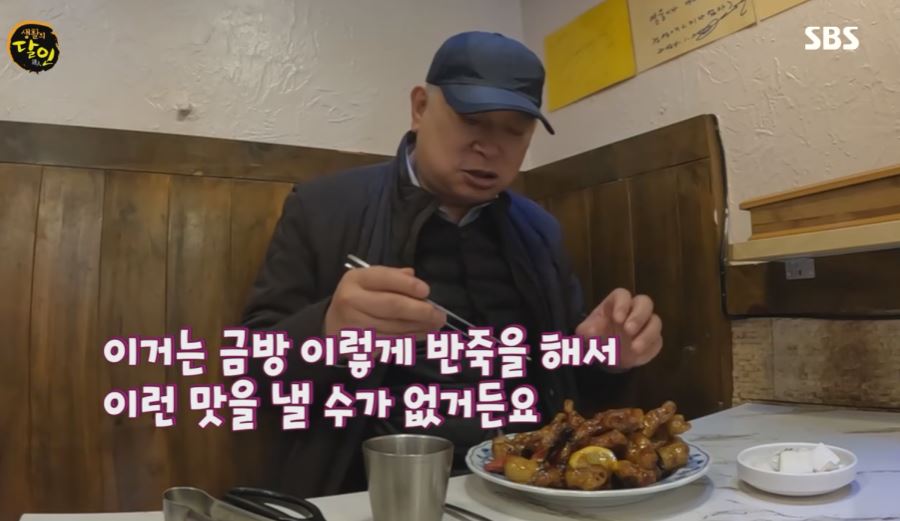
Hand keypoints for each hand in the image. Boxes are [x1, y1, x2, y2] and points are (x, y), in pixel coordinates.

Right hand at [324, 266, 445, 340]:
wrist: (332, 326)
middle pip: (393, 306)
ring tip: (435, 326)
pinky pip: (391, 342)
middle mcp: (351, 300)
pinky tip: (422, 334)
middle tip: (440, 315)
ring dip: (420, 328)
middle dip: (421, 311)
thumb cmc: (358, 299)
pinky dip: (410, 339)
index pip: (385, 278)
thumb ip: (392, 277)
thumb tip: (414, 276)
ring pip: (395, 327)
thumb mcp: (369, 281)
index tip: (426, 291)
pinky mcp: (359, 345)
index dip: (408, 285)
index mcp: (355, 279)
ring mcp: (353, 325)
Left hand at [575, 288, 661, 369]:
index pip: (623, 295)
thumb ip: (586, 330)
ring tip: (634, 348)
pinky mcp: (654, 340)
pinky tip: (639, 354)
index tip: (617, 319)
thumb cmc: (597, 336)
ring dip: (647, 334)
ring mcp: (646, 324)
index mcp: (617, 303)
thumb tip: (590, 330)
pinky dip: (649, 347)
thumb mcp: (586, 333)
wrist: (607, 355)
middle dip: (638, 316)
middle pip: (645, 302)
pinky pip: (657, 341)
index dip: (622, 304)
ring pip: (655, 321)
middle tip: (628, 330)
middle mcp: (634, 310)